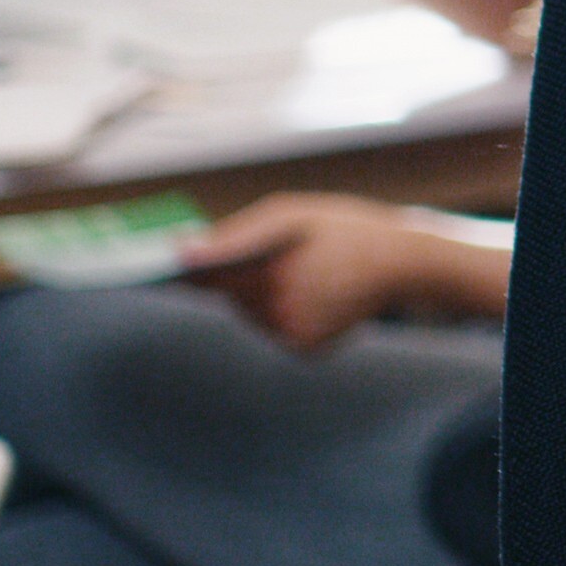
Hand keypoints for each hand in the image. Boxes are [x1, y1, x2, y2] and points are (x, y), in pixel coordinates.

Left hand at [185, 191, 504, 348]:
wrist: (405, 262)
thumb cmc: (344, 229)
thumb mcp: (290, 215)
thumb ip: (234, 235)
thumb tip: (180, 252)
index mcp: (270, 275)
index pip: (210, 278)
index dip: (190, 270)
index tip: (161, 268)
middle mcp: (277, 312)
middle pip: (232, 296)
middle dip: (243, 275)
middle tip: (282, 255)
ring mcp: (292, 335)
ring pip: (252, 313)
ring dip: (263, 292)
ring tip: (307, 271)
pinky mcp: (305, 350)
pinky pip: (275, 328)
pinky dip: (284, 311)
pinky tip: (316, 292)